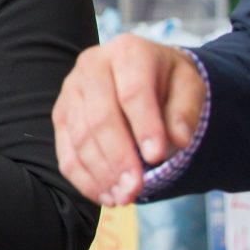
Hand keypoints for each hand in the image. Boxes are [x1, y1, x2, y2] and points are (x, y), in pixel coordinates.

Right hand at [51, 35, 205, 205]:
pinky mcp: (60, 115)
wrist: (142, 73)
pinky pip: (65, 151)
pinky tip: (105, 195)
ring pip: (80, 137)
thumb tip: (179, 140)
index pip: (133, 92)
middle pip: (100, 117)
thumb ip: (185, 111)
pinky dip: (84, 179)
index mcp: (127, 52)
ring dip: (100, 173)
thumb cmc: (167, 81)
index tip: (157, 158)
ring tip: (123, 197)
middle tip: (136, 188)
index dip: (144, 126)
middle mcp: (92, 66)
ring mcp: (71, 91)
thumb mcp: (189, 86)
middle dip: (119, 158)